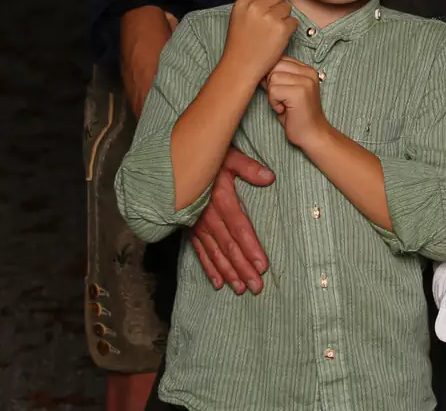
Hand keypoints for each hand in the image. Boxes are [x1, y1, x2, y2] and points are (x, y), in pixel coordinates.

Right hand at [190, 148, 273, 293]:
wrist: (175, 162)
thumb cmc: (206, 157)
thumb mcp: (228, 156)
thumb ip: (248, 168)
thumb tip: (269, 177)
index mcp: (220, 200)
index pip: (239, 228)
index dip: (251, 248)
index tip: (262, 266)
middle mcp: (208, 217)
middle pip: (229, 247)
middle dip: (243, 268)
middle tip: (256, 287)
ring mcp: (197, 225)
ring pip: (215, 254)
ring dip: (228, 273)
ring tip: (241, 289)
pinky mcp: (189, 229)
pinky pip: (200, 252)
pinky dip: (209, 268)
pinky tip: (218, 283)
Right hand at [223, 0, 295, 80]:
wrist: (241, 66)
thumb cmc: (241, 43)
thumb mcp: (240, 16)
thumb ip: (254, 1)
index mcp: (243, 3)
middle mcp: (255, 7)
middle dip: (279, 5)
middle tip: (271, 21)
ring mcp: (269, 17)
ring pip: (288, 8)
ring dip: (284, 18)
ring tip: (271, 31)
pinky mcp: (282, 29)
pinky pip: (294, 22)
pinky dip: (289, 29)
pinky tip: (277, 38)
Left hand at [263, 56, 328, 149]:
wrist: (313, 134)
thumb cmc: (297, 115)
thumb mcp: (289, 91)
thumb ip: (279, 77)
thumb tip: (258, 71)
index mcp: (307, 69)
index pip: (280, 59)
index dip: (272, 75)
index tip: (279, 91)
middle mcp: (308, 72)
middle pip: (274, 66)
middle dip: (271, 84)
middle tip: (280, 98)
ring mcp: (305, 81)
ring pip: (272, 78)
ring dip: (272, 94)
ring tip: (283, 104)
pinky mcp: (299, 92)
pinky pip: (273, 90)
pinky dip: (274, 102)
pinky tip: (284, 109)